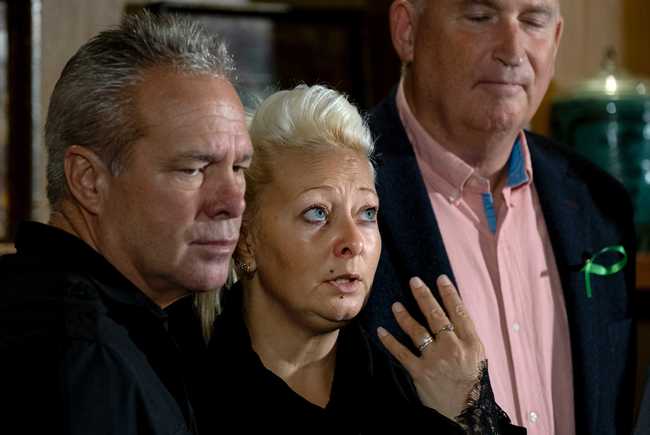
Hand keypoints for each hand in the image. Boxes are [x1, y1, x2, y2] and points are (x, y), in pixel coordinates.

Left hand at [377, 275, 485, 420]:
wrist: (467, 415)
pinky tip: (381, 330)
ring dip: (404, 315)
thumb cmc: (473, 385)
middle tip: (414, 281)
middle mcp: (453, 348)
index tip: (440, 278)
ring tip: (395, 305)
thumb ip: (465, 338)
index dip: (449, 293)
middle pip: (436, 316)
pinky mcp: (421, 373)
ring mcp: (436, 360)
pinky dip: (390, 341)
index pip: (459, 312)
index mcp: (471, 343)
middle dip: (424, 296)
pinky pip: (402, 353)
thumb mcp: (478, 358)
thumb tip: (452, 315)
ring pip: (417, 330)